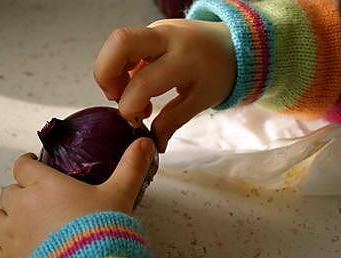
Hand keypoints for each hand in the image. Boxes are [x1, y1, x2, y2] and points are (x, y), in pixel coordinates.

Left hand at [0, 137, 154, 257]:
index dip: (27, 163)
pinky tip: (7, 247)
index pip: (23, 165)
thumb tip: (143, 144)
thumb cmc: (102, 228)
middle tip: (34, 194)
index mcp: (45, 186)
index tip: (34, 164)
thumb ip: (131, 165)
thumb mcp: (120, 192)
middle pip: (8, 190)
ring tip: (13, 218)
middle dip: (19, 190)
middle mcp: (23, 207)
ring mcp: (14, 234)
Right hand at [94, 19, 234, 151]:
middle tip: (115, 98)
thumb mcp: (201, 101)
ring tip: (125, 93)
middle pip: (120, 43)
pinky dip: (121, 66)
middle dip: (106, 74)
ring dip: (111, 70)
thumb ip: (173, 121)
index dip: (130, 106)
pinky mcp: (152, 30)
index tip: (135, 121)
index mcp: (185, 59)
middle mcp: (168, 37)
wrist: (234, 44)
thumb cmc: (221, 73)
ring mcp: (158, 29)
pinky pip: (126, 46)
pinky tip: (134, 83)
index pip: (143, 82)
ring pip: (118, 42)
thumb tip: (153, 144)